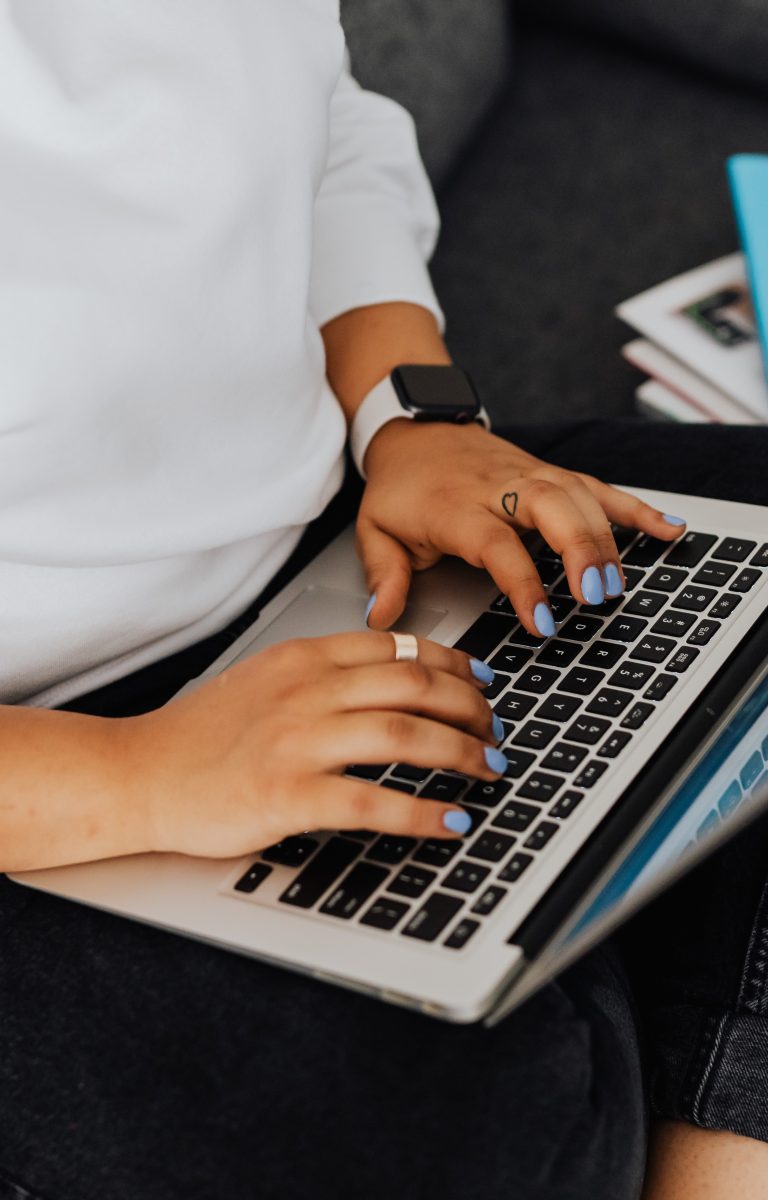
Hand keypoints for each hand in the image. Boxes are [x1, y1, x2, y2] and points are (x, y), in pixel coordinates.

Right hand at [126, 632, 505, 858]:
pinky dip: (424, 812)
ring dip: (462, 753)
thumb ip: (323, 673)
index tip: (483, 680)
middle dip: (471, 707)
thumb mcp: (264, 679)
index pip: (398, 647)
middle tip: (496, 730)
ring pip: (406, 733)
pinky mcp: (288, 795)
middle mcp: (307, 691)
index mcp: (304, 658)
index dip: (454, 663)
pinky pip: (374, 800)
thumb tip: (391, 682)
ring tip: (490, 769)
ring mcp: (298, 742)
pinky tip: (453, 821)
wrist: (141, 773)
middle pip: (415, 684)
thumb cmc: (201, 734)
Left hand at [358, 420, 686, 633]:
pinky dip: (636, 509)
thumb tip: (382, 619)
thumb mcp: (374, 528)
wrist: (415, 429)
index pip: (498, 544)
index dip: (523, 582)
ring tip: (621, 584)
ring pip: (580, 496)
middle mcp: (500, 486)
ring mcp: (531, 475)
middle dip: (580, 549)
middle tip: (597, 595)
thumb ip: (384, 575)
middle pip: (551, 507)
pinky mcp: (552, 473)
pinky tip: (669, 529)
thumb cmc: (401, 486)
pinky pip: (600, 488)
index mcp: (456, 506)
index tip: (542, 622)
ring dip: (608, 538)